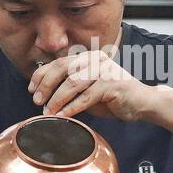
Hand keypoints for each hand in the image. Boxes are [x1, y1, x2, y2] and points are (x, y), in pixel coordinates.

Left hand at [28, 49, 155, 121]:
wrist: (141, 103)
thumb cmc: (111, 97)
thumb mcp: (85, 89)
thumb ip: (68, 87)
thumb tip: (42, 95)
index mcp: (87, 57)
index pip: (58, 62)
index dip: (41, 75)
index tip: (31, 89)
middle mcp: (95, 59)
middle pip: (62, 69)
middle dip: (46, 86)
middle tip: (37, 101)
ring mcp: (104, 70)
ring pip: (72, 83)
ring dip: (57, 99)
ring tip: (48, 112)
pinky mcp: (112, 84)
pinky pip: (86, 97)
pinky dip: (72, 107)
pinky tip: (62, 115)